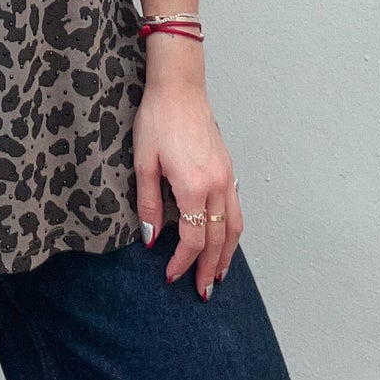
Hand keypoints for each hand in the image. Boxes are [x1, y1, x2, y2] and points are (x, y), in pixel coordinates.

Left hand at [132, 79, 241, 295]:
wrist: (179, 88)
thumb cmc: (157, 119)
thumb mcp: (143, 162)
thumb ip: (147, 204)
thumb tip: (151, 239)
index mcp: (193, 185)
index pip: (193, 238)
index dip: (182, 261)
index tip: (171, 276)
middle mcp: (216, 184)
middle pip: (218, 239)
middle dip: (209, 268)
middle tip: (202, 292)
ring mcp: (226, 175)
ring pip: (234, 226)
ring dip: (227, 255)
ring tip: (218, 275)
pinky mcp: (228, 167)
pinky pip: (235, 208)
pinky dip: (232, 231)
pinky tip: (225, 240)